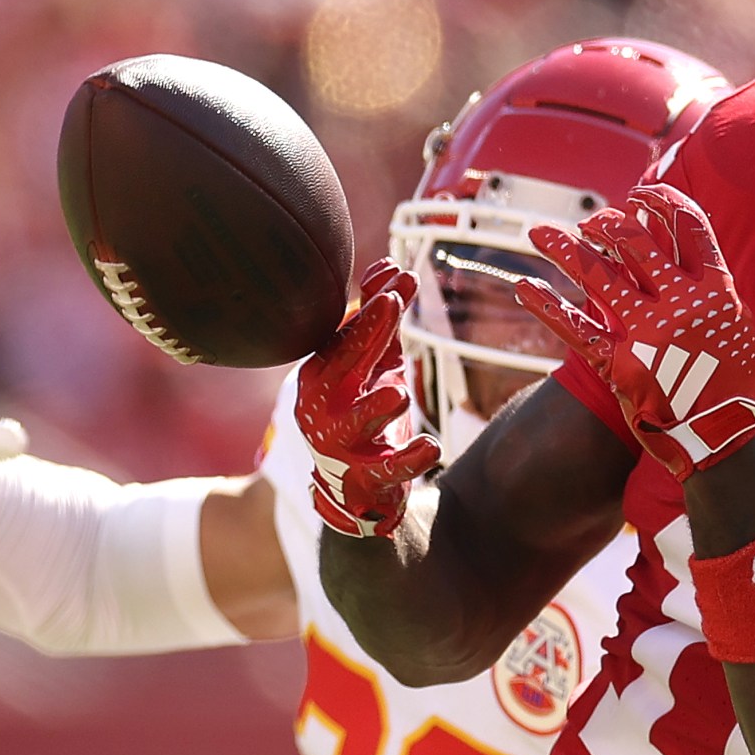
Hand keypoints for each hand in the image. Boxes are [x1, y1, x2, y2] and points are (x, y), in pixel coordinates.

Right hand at [297, 261, 440, 537]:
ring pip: (355, 422)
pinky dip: (409, 460)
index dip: (370, 308)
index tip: (396, 278)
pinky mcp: (367, 479)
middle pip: (345, 366)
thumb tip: (388, 265)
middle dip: (368, 334)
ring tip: (398, 393)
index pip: (344, 336)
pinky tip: (431, 446)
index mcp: (322, 375)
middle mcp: (322, 407)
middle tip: (392, 305)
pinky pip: (388, 469)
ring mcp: (342, 445)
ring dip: (376, 406)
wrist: (355, 489)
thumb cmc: (363, 413)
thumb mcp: (374, 364)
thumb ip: (380, 321)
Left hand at [516, 184, 754, 479]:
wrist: (720, 435)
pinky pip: (576, 329)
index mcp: (716, 289)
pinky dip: (547, 306)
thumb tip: (679, 237)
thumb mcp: (733, 320)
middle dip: (607, 224)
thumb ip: (707, 280)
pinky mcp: (620, 364)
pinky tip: (523, 286)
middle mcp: (682, 305)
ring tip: (539, 232)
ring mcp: (649, 334)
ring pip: (599, 276)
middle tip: (591, 221)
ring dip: (565, 249)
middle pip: (637, 242)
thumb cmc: (728, 376)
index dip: (662, 200)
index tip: (640, 193)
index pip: (689, 224)